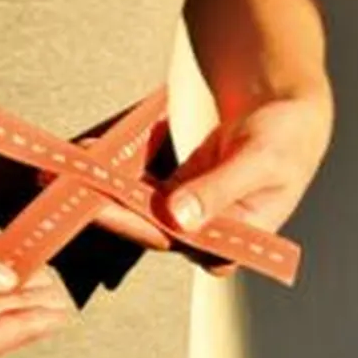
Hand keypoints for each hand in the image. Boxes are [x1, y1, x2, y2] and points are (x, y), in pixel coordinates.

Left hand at [90, 91, 333, 275]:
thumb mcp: (259, 161)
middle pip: (151, 228)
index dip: (139, 227)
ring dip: (105, 191)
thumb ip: (219, 191)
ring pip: (141, 210)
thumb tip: (178, 219)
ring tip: (69, 171)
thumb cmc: (287, 139)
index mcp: (238, 238)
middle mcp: (210, 235)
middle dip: (108, 207)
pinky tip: (91, 154)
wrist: (289, 115)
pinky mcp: (179, 195)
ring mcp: (191, 215)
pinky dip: (117, 173)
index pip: (181, 242)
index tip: (103, 209)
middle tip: (70, 188)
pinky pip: (142, 188)